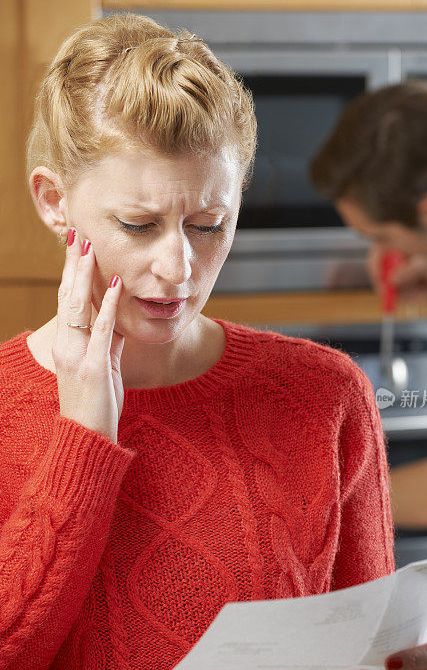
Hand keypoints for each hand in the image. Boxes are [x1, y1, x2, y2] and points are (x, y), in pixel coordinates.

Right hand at [53, 229, 125, 444]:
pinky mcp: (93, 365)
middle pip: (67, 295)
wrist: (89, 436)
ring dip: (85, 274)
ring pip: (78, 306)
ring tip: (90, 247)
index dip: (71, 272)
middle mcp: (66, 344)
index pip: (67, 300)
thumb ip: (109, 340)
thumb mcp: (104, 365)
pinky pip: (101, 329)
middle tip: (77, 233)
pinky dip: (107, 304)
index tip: (76, 246)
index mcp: (66, 343)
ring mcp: (77, 354)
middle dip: (73, 263)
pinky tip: (115, 283)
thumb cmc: (97, 402)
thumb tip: (118, 318)